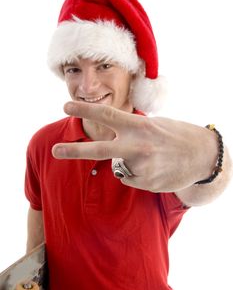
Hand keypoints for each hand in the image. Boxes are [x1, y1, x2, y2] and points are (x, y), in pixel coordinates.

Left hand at [52, 101, 217, 191]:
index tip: (66, 106)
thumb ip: (130, 133)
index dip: (85, 109)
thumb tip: (111, 149)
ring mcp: (142, 167)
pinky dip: (138, 174)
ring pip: (120, 166)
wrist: (202, 156)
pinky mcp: (147, 183)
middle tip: (55, 150)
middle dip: (74, 151)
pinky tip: (155, 169)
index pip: (107, 115)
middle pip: (100, 149)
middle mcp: (139, 146)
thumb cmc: (174, 136)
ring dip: (129, 162)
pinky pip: (131, 178)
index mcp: (140, 126)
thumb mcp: (154, 125)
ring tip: (152, 158)